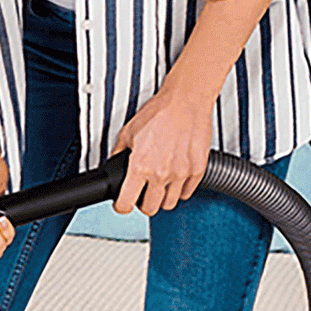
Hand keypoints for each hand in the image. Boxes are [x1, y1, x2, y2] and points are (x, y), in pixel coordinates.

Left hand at [112, 87, 214, 216]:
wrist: (185, 101)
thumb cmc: (158, 112)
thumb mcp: (127, 132)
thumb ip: (119, 153)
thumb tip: (112, 164)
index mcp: (140, 167)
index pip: (126, 203)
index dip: (121, 206)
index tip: (123, 204)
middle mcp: (161, 174)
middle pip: (150, 209)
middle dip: (143, 204)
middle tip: (142, 195)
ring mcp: (181, 173)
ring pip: (170, 204)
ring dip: (162, 199)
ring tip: (159, 187)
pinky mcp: (198, 169)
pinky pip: (187, 192)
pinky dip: (180, 190)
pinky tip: (174, 180)